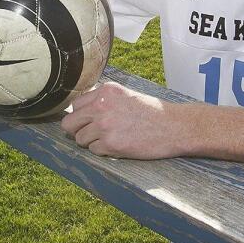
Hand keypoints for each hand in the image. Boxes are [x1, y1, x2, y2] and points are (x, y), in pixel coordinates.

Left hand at [61, 82, 189, 159]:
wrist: (174, 126)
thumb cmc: (153, 112)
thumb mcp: (126, 95)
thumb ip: (103, 100)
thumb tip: (80, 112)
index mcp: (105, 91)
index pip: (75, 105)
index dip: (81, 116)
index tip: (89, 122)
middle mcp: (101, 106)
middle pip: (69, 123)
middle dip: (78, 130)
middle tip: (93, 134)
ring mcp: (104, 126)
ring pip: (80, 139)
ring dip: (92, 142)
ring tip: (111, 139)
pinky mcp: (111, 144)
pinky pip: (94, 151)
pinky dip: (103, 151)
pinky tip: (119, 145)